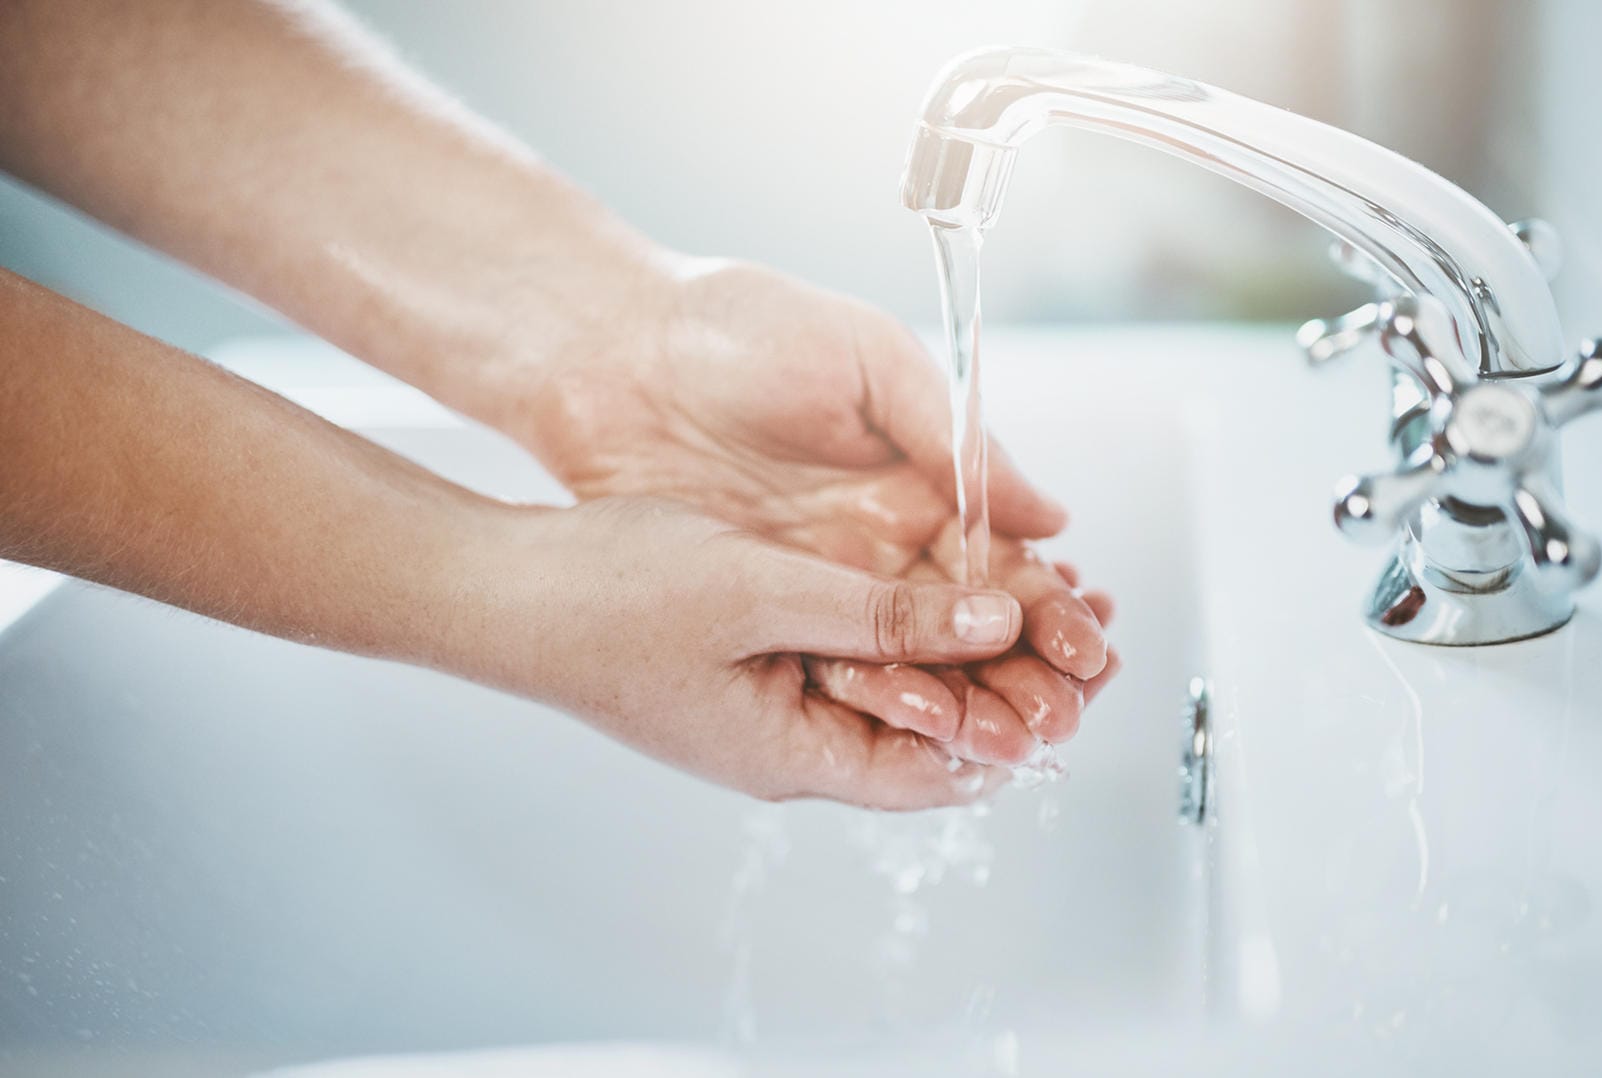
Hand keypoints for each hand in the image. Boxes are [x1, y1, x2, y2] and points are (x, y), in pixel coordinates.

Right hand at [471, 498, 1099, 809]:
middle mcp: (791, 741)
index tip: (1085, 669)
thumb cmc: (604, 598)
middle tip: (1086, 620)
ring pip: (901, 682)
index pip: (944, 771)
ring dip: (971, 639)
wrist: (501, 584)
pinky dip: (913, 615)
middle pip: (933, 727)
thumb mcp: (766, 593)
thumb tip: (1000, 620)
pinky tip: (952, 569)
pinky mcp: (757, 655)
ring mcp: (772, 700)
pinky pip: (858, 649)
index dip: (1023, 724)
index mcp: (793, 754)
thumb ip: (885, 614)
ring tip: (1043, 586)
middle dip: (1013, 678)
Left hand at [502, 258, 1113, 760]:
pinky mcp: (756, 604)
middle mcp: (875, 539)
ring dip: (963, 700)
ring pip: (905, 659)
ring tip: (1014, 739)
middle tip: (1065, 714)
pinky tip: (921, 729)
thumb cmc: (735, 326)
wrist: (607, 349)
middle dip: (1023, 673)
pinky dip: (877, 699)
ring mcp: (815, 577)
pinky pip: (828, 664)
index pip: (1003, 562)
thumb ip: (954, 437)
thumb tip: (1048, 514)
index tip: (1092, 648)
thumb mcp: (867, 361)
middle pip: (965, 627)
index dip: (1051, 608)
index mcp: (917, 478)